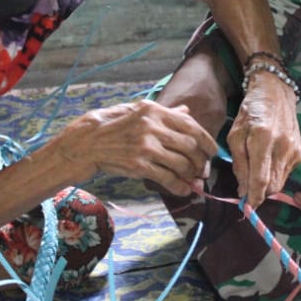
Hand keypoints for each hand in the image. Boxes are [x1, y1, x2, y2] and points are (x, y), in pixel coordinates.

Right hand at [59, 100, 216, 196]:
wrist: (88, 141)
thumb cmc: (114, 124)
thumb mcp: (139, 110)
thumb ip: (166, 112)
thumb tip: (187, 111)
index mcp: (155, 111)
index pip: (191, 126)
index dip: (206, 141)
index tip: (211, 152)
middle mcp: (152, 127)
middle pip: (190, 147)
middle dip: (201, 161)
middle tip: (202, 169)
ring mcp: (145, 147)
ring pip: (181, 164)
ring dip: (191, 175)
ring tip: (192, 179)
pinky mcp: (138, 166)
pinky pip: (167, 179)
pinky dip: (179, 187)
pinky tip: (183, 190)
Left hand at [229, 68, 300, 207]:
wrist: (275, 93)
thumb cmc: (249, 112)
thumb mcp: (235, 135)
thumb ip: (239, 164)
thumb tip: (242, 191)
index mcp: (263, 139)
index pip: (261, 179)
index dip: (253, 197)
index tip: (246, 206)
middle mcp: (283, 146)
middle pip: (273, 186)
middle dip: (260, 193)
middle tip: (247, 191)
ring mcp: (295, 150)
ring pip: (281, 182)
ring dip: (267, 184)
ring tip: (257, 171)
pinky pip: (287, 173)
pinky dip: (276, 174)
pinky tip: (269, 161)